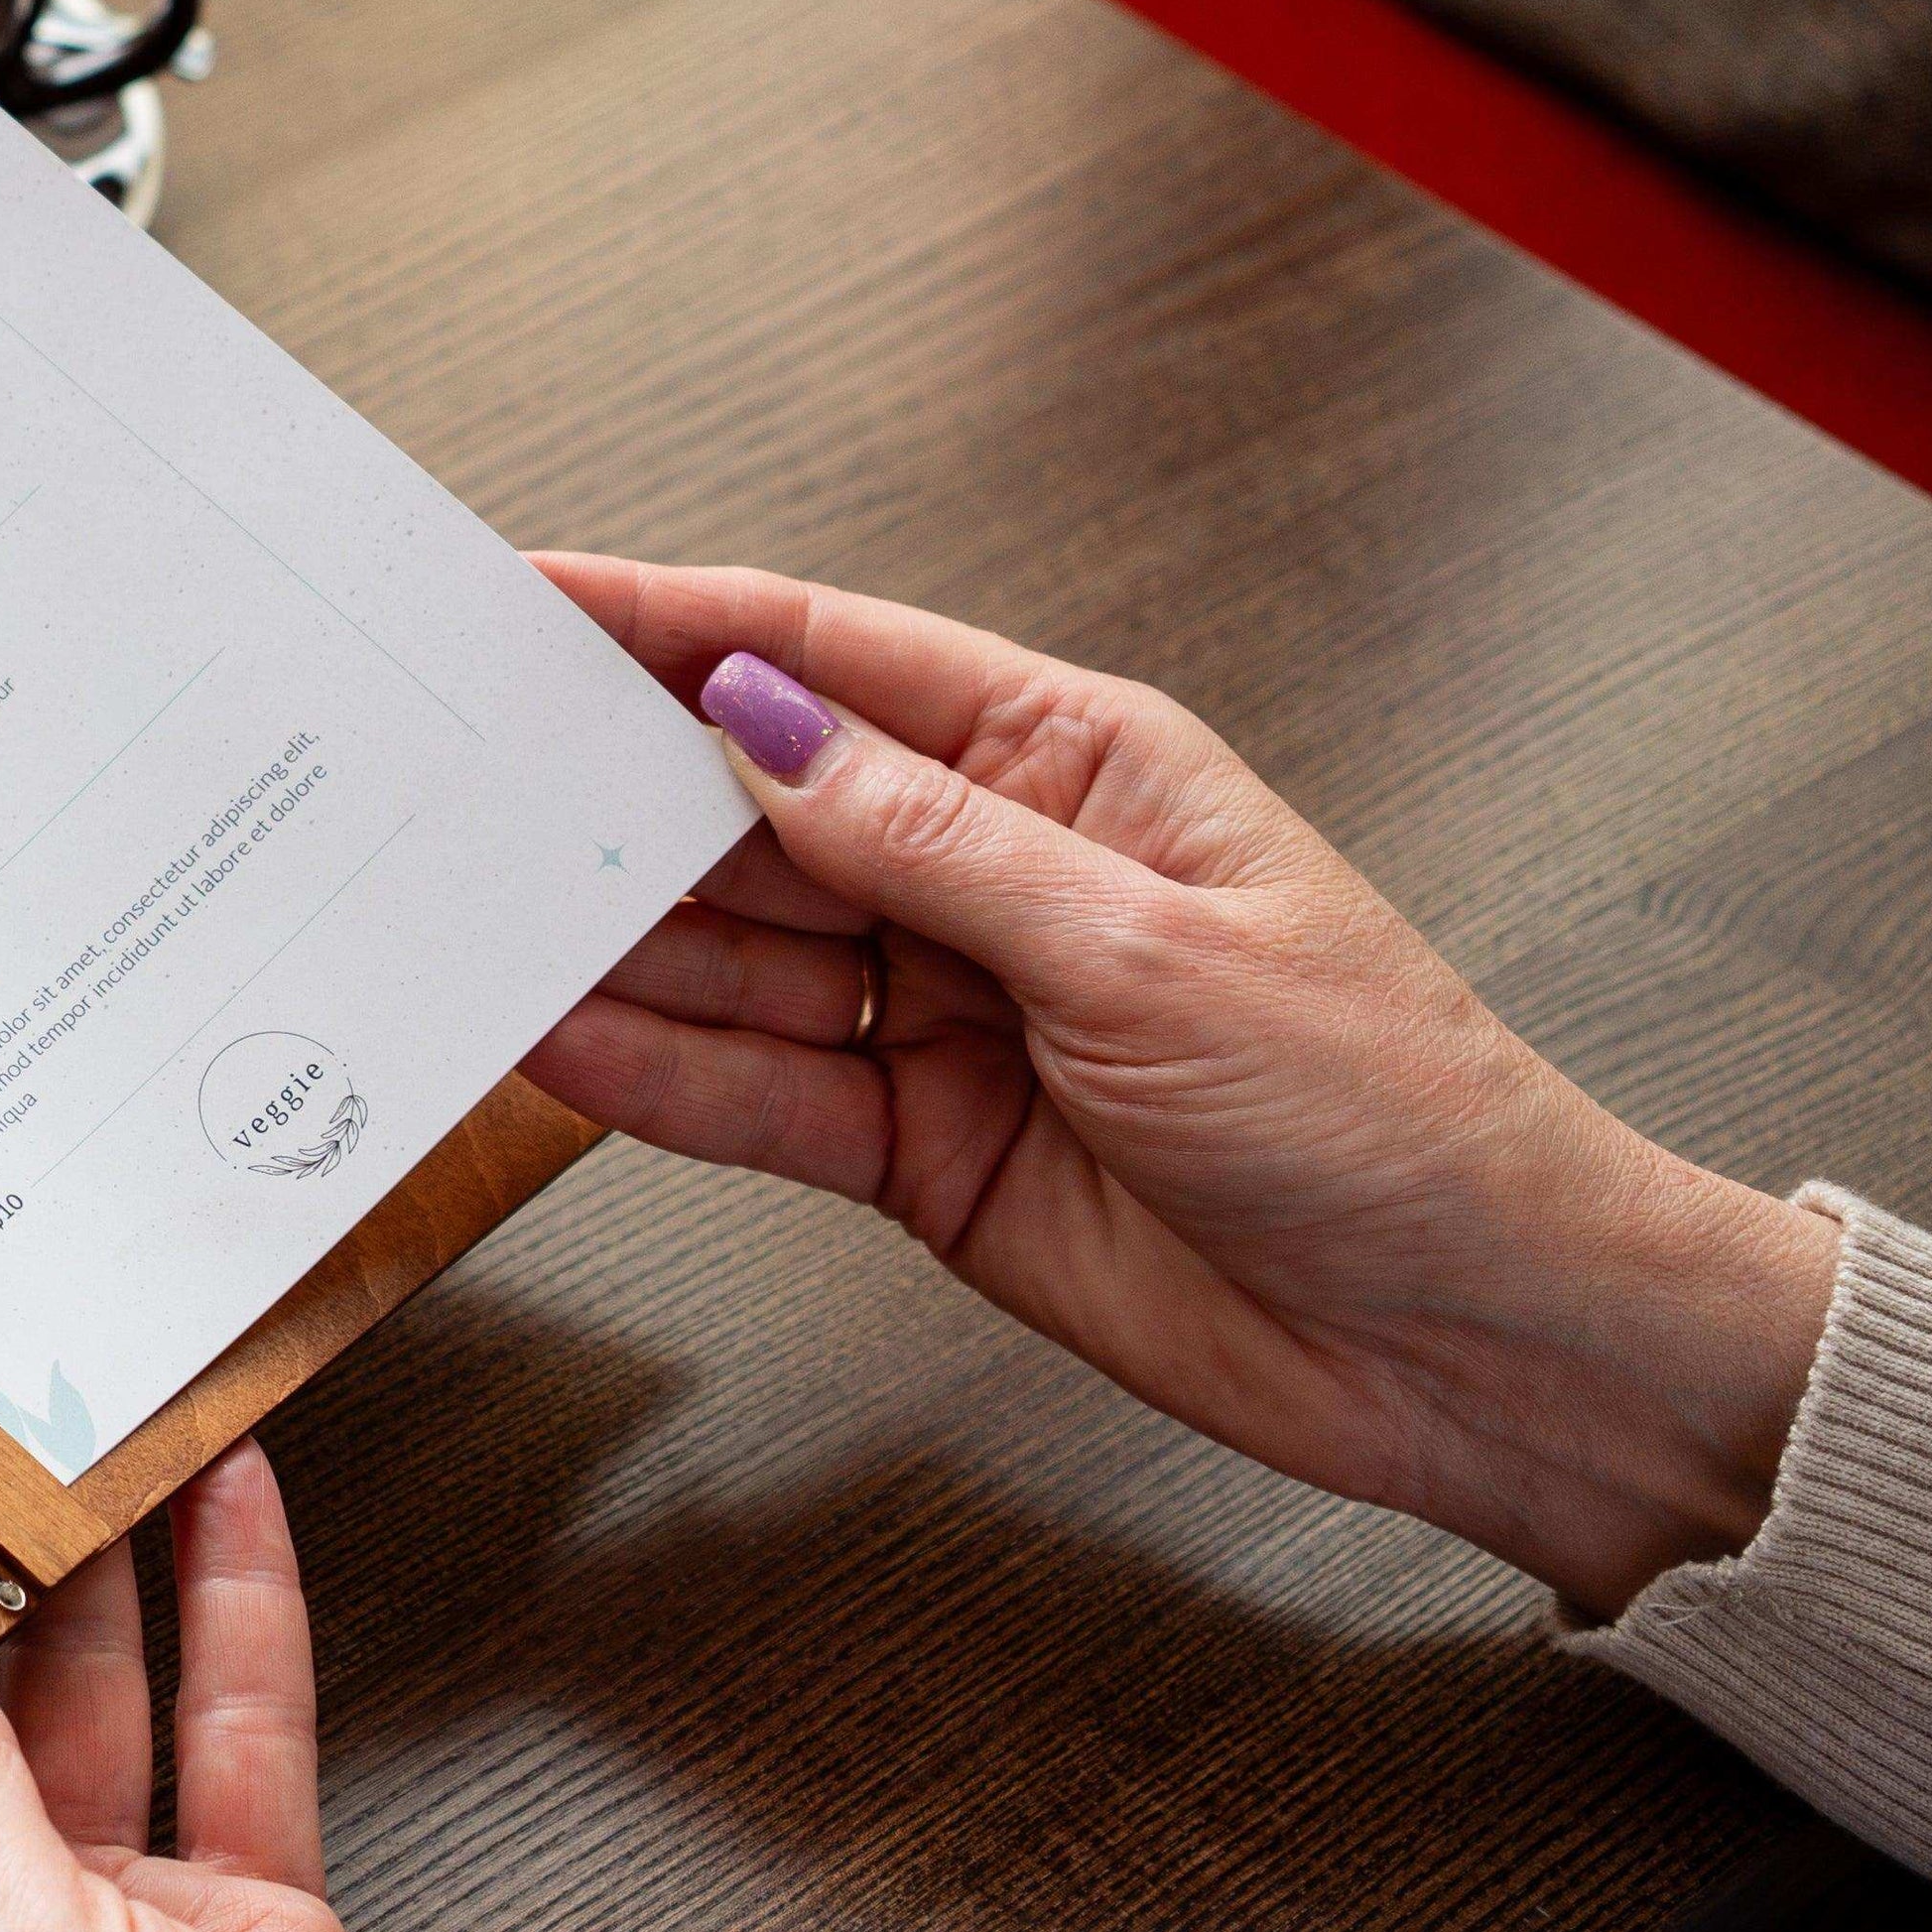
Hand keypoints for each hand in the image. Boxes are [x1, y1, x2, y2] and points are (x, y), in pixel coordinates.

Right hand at [521, 558, 1837, 1613]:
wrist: (1477, 1338)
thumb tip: (759, 720)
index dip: (678, 619)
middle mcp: (992, 875)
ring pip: (733, 956)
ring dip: (609, 940)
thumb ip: (927, 842)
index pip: (838, 660)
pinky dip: (654, 1073)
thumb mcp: (1149, 949)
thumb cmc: (1391, 1111)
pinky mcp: (916, 1151)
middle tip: (454, 771)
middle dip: (609, 787)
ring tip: (468, 914)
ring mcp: (944, 1015)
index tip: (534, 593)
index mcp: (1076, 766)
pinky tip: (558, 1040)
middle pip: (756, 805)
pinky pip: (755, 1096)